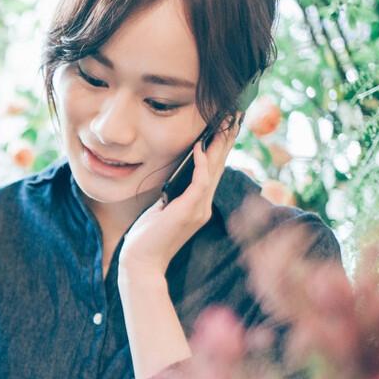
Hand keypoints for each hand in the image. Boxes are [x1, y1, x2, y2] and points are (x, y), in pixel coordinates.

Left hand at [117, 115, 241, 280]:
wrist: (142, 264)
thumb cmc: (148, 238)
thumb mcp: (163, 210)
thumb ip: (174, 194)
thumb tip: (176, 176)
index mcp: (199, 204)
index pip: (213, 170)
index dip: (221, 147)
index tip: (227, 125)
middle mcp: (204, 206)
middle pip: (219, 165)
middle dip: (227, 139)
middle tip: (236, 114)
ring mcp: (199, 209)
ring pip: (213, 170)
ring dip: (219, 145)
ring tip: (225, 122)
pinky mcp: (188, 211)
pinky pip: (199, 183)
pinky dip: (200, 164)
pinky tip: (199, 148)